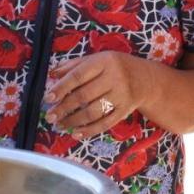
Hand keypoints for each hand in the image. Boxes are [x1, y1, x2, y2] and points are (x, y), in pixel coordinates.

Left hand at [42, 52, 158, 137]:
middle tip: (49, 116)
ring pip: (93, 112)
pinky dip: (89, 131)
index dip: (62, 87)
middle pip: (84, 95)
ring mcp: (121, 95)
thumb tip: (52, 74)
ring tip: (60, 125)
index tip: (48, 98)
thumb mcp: (97, 59)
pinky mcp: (125, 110)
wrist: (145, 79)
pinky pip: (105, 123)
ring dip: (74, 121)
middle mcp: (115, 78)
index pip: (79, 75)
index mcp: (105, 62)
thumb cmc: (116, 67)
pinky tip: (76, 133)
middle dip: (64, 108)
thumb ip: (74, 65)